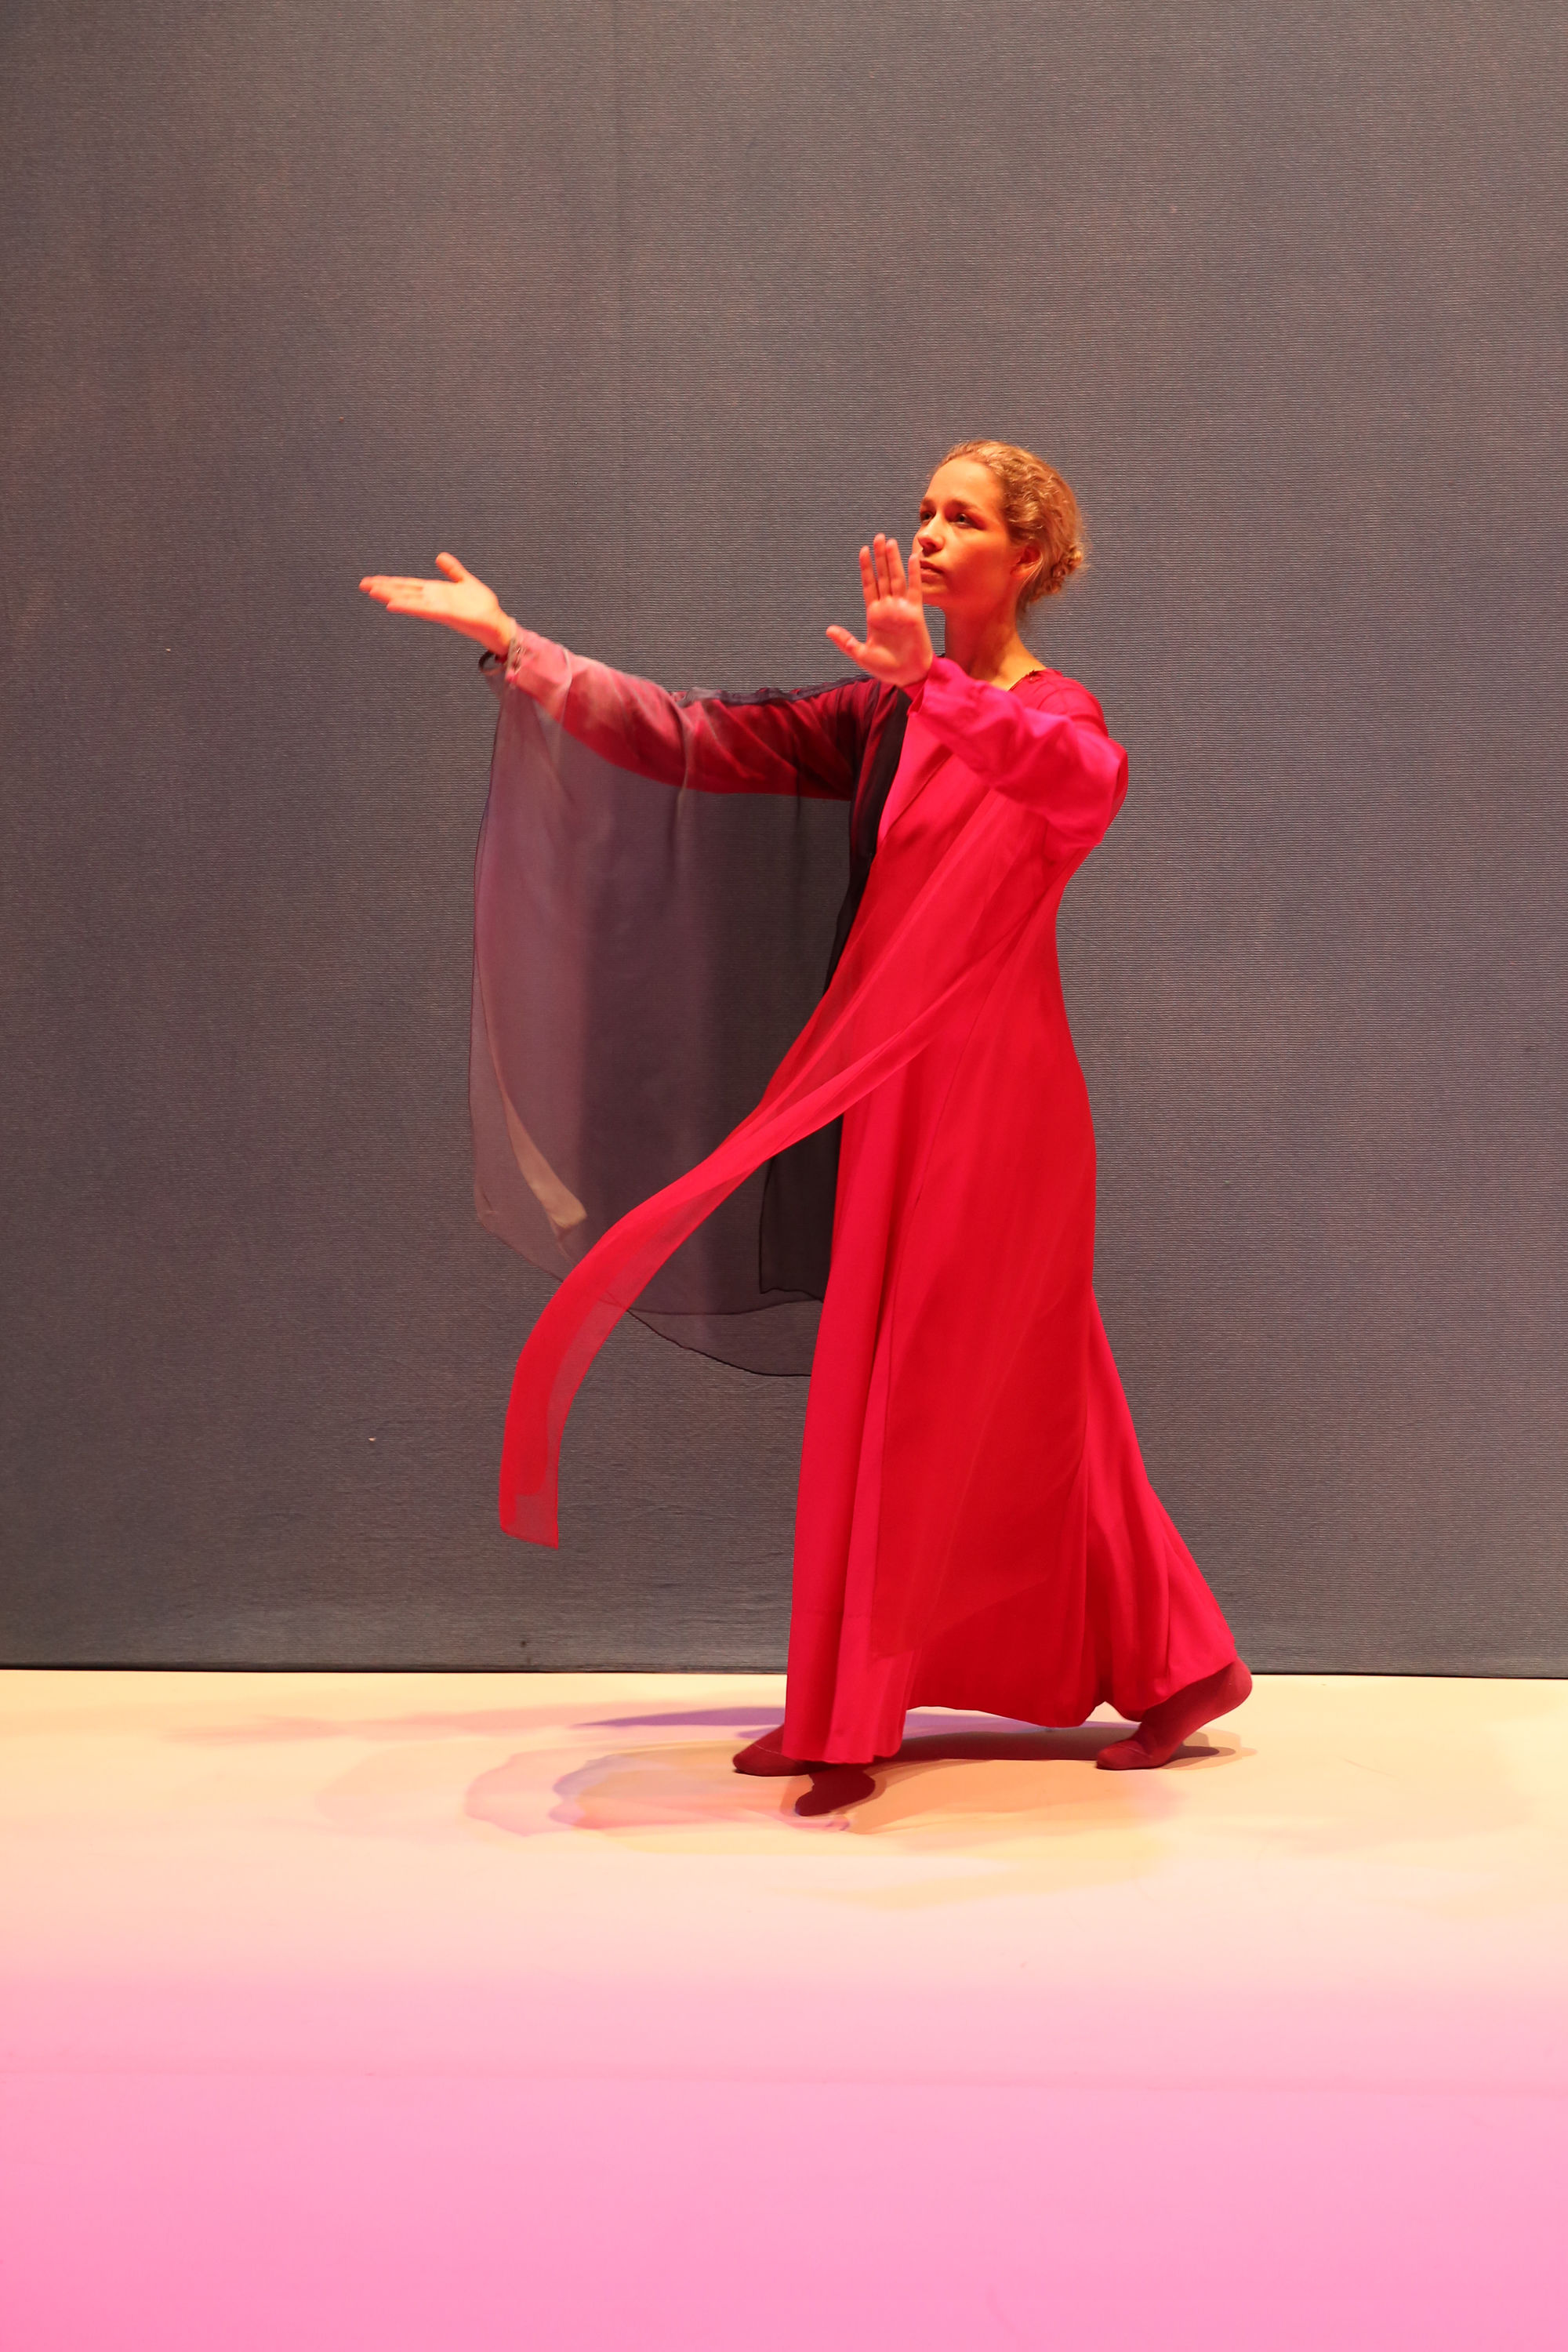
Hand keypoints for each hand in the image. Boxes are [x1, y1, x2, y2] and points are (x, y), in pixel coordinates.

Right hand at [358, 552, 514, 657]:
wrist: (495, 624)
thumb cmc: (483, 607)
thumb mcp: (466, 582)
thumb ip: (453, 570)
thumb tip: (440, 557)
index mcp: (436, 592)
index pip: (408, 585)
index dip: (391, 581)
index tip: (373, 580)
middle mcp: (433, 600)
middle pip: (404, 591)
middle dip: (384, 588)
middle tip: (362, 585)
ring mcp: (437, 608)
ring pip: (409, 600)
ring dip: (391, 596)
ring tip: (372, 592)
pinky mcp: (446, 614)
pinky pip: (423, 610)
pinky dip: (408, 606)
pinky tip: (393, 605)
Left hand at [825, 534, 933, 689]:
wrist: (909, 676)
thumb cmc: (887, 668)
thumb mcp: (861, 655)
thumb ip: (846, 641)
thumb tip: (828, 630)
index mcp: (874, 615)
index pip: (869, 586)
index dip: (866, 569)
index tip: (863, 551)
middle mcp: (888, 608)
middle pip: (882, 577)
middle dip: (880, 557)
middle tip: (877, 537)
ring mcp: (902, 608)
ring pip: (896, 578)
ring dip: (893, 560)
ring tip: (889, 542)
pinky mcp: (915, 613)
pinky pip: (915, 589)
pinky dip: (914, 574)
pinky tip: (912, 557)